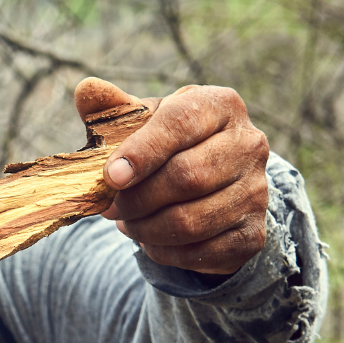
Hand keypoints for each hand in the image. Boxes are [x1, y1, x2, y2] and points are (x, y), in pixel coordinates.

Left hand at [74, 78, 269, 275]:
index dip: (142, 152)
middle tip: (110, 206)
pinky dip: (164, 251)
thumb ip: (115, 108)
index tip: (110, 176)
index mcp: (221, 105)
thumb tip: (86, 90)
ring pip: (190, 221)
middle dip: (138, 198)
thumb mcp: (144, 121)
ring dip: (145, 228)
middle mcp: (249, 145)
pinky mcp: (252, 234)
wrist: (215, 183)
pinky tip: (150, 239)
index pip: (180, 123)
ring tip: (127, 221)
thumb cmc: (170, 144)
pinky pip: (200, 252)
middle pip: (188, 176)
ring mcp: (257, 192)